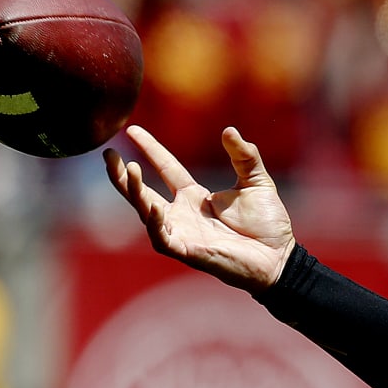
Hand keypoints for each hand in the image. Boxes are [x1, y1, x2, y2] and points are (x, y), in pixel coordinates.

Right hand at [104, 125, 294, 292]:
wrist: (279, 257)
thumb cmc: (268, 225)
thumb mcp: (256, 182)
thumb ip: (245, 157)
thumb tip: (229, 130)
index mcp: (195, 197)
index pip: (166, 168)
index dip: (150, 149)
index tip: (131, 130)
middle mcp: (182, 214)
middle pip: (142, 193)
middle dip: (122, 176)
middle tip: (108, 154)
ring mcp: (182, 233)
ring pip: (146, 213)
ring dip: (134, 193)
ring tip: (128, 170)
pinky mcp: (188, 252)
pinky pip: (162, 238)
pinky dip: (154, 223)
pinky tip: (151, 206)